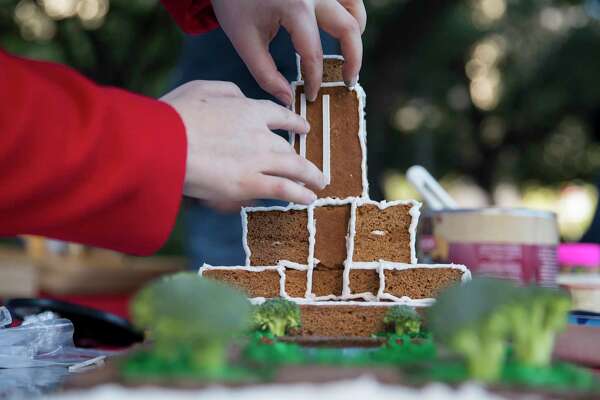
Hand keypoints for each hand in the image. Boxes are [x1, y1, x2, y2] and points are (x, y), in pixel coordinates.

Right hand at [161, 81, 325, 204]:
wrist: (162, 143)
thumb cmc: (174, 115)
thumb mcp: (202, 89)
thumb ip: (228, 92)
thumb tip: (243, 99)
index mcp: (248, 109)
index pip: (280, 116)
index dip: (295, 124)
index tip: (304, 129)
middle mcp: (259, 134)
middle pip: (289, 147)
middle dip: (303, 159)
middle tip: (313, 168)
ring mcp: (256, 159)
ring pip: (293, 168)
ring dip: (309, 177)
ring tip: (319, 184)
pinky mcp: (248, 183)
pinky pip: (283, 189)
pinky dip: (299, 194)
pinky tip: (308, 198)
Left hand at [211, 0, 366, 103]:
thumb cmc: (235, 3)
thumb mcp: (245, 40)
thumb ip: (265, 73)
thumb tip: (287, 97)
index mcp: (296, 7)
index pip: (314, 54)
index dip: (314, 80)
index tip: (310, 95)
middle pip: (348, 29)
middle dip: (352, 61)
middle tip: (347, 82)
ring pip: (354, 9)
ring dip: (355, 34)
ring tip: (349, 56)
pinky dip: (351, 13)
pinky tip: (343, 29)